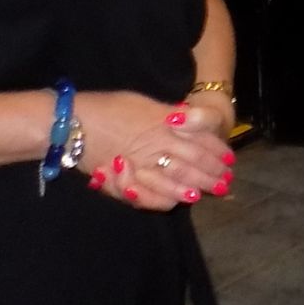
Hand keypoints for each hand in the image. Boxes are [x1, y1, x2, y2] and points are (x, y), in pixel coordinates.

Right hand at [74, 92, 232, 210]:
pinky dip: (169, 198)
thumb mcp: (145, 104)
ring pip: (178, 178)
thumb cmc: (109, 107)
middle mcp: (157, 144)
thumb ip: (170, 114)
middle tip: (227, 181)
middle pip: (193, 160)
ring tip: (212, 191)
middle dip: (213, 171)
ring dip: (198, 185)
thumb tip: (190, 118)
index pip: (200, 138)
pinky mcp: (126, 179)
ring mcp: (142, 163)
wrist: (74, 123)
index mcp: (164, 123)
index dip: (217, 150)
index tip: (230, 158)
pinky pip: (153, 194)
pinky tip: (181, 200)